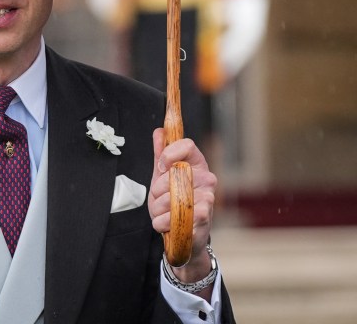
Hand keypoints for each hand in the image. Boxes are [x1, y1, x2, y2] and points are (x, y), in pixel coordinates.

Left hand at [149, 129, 217, 284]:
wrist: (183, 234)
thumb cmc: (174, 202)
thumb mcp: (163, 176)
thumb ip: (161, 154)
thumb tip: (160, 131)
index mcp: (197, 164)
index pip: (187, 144)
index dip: (168, 154)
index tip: (161, 167)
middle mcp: (207, 178)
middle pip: (172, 173)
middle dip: (157, 190)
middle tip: (161, 199)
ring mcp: (208, 198)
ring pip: (170, 197)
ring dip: (157, 209)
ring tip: (164, 213)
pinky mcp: (204, 217)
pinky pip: (172, 216)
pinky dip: (162, 222)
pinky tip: (166, 223)